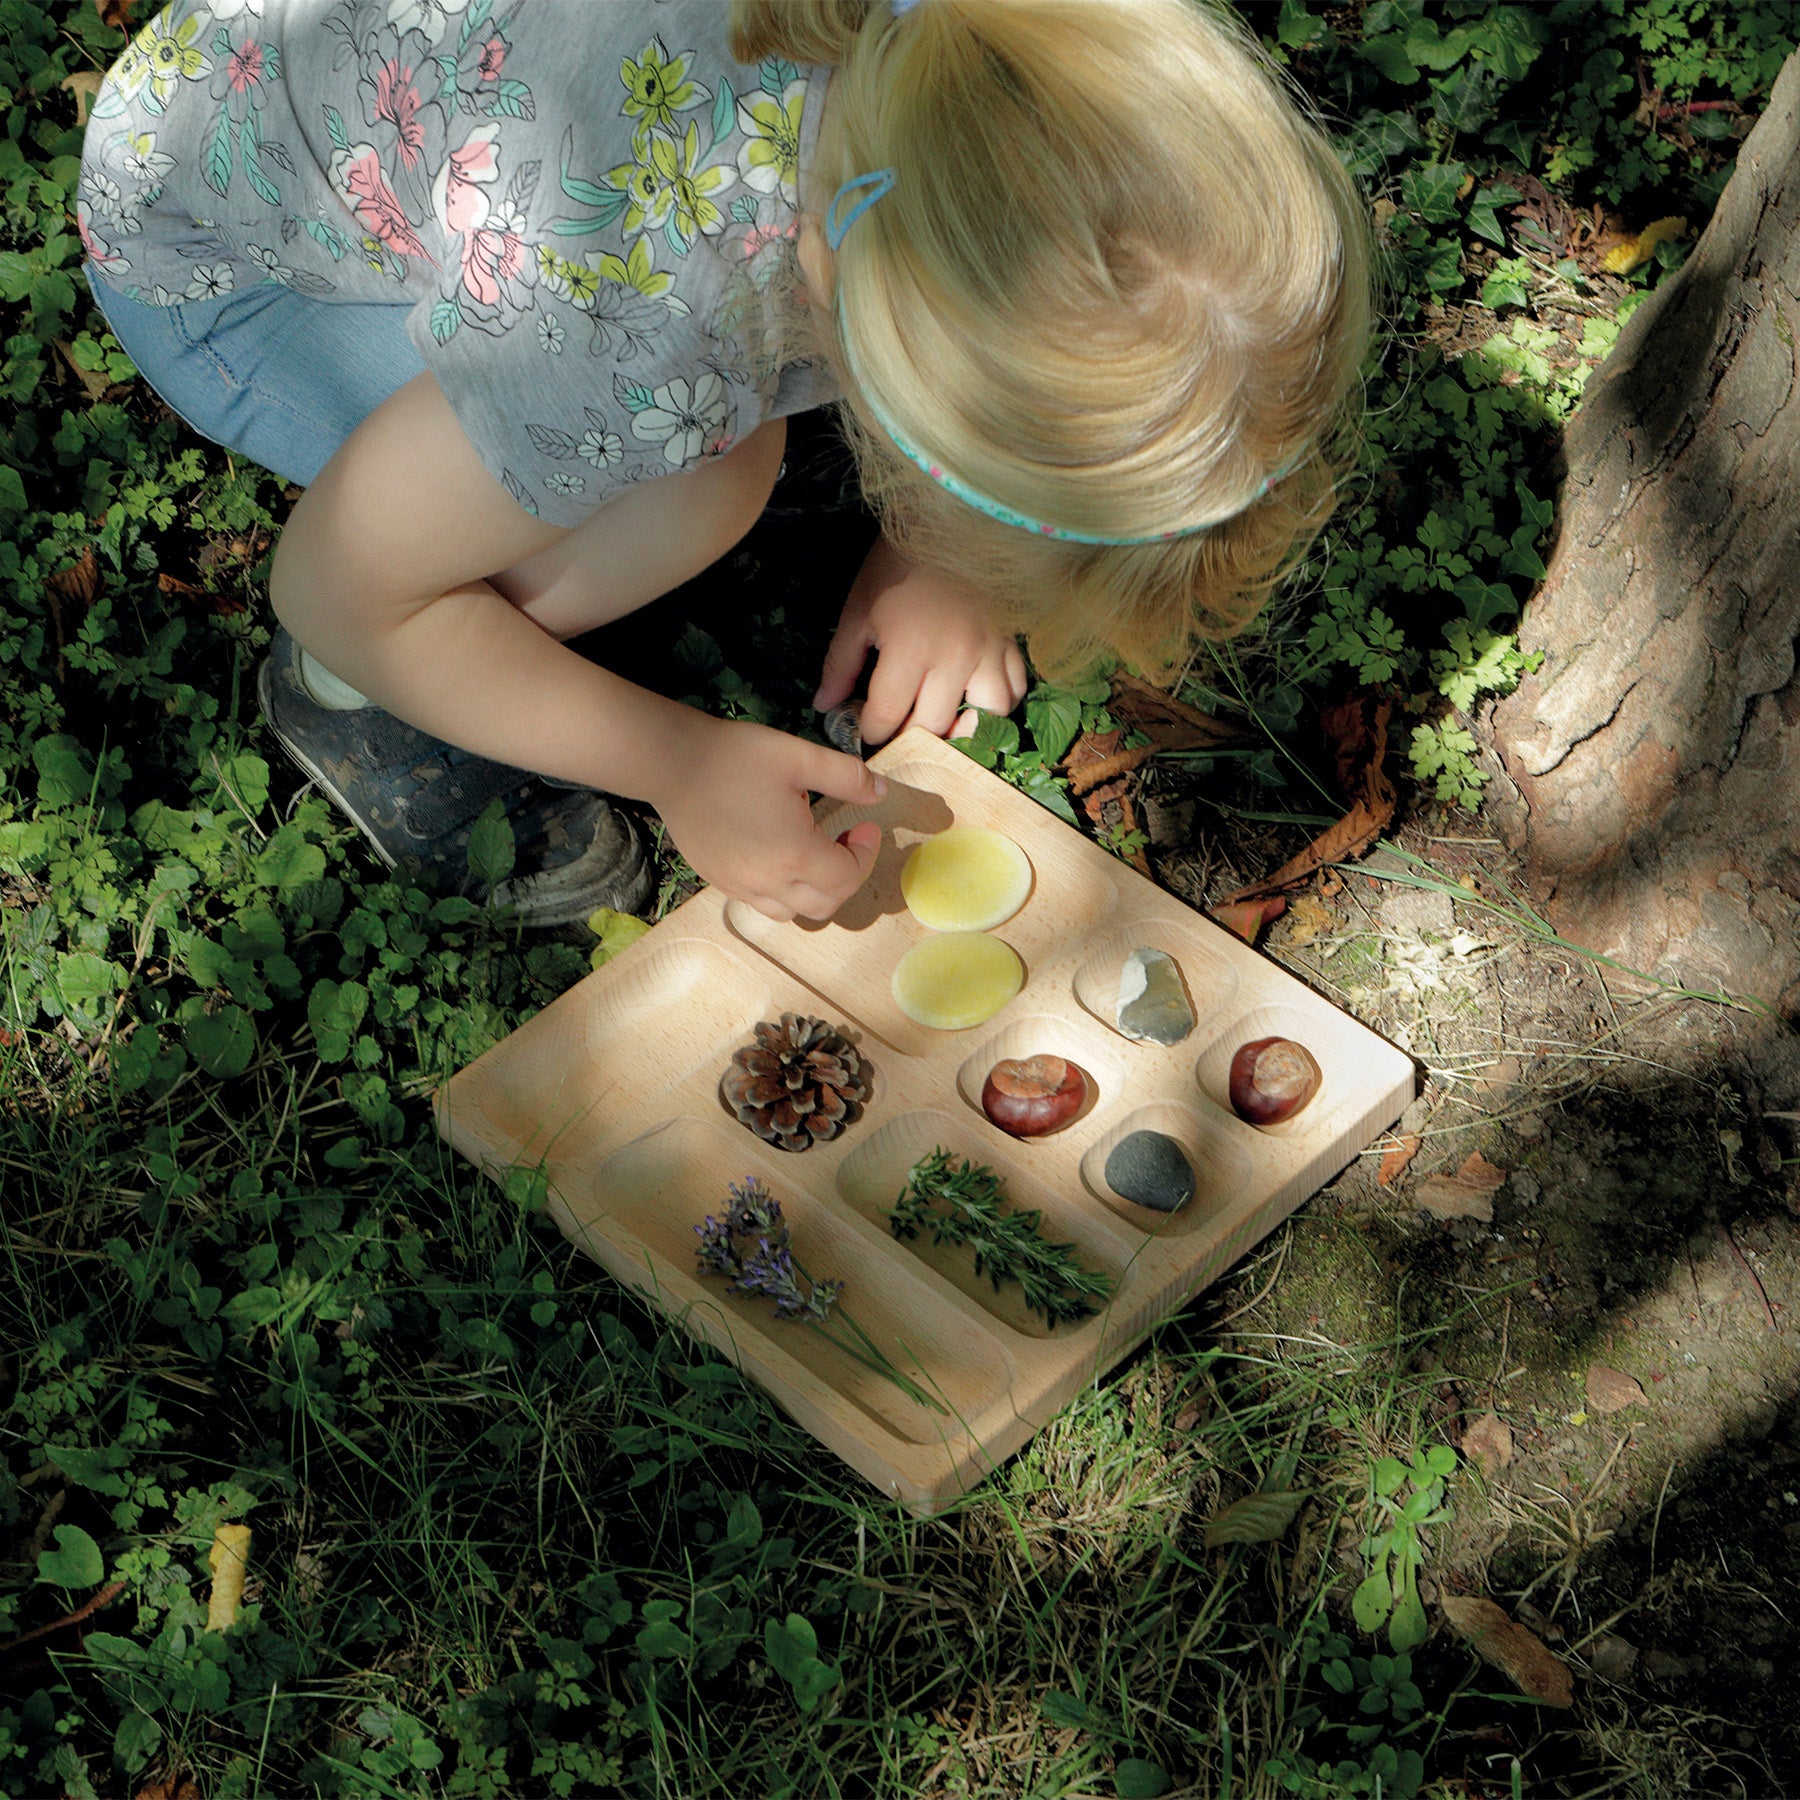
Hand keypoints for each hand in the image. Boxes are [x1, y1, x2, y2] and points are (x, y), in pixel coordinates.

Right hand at [652, 717, 885, 921]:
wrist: (672, 762)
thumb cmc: (737, 756)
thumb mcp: (799, 756)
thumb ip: (847, 777)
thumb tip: (881, 792)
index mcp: (795, 854)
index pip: (848, 877)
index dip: (866, 854)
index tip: (865, 825)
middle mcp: (768, 882)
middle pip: (826, 905)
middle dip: (846, 876)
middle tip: (846, 840)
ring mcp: (740, 887)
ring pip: (792, 912)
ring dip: (815, 890)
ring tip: (814, 853)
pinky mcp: (719, 882)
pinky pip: (762, 903)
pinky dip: (783, 891)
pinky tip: (779, 855)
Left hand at [814, 536, 1028, 745]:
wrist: (946, 522)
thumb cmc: (895, 566)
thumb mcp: (858, 610)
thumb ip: (840, 663)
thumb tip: (825, 706)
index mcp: (909, 649)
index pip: (887, 716)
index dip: (871, 730)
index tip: (865, 728)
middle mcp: (954, 658)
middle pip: (934, 726)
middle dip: (910, 737)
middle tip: (898, 731)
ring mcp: (988, 652)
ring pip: (986, 715)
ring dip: (964, 725)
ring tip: (944, 718)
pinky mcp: (1011, 642)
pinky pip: (1016, 688)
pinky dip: (999, 701)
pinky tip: (977, 695)